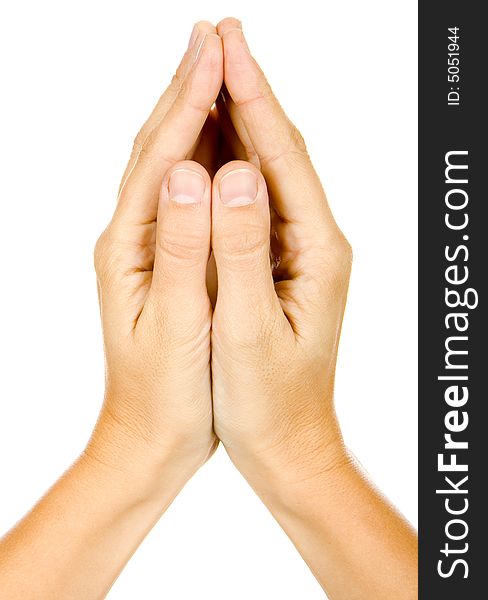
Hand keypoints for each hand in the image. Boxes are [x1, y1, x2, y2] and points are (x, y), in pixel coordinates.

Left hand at [89, 21, 222, 487]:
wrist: (153, 435)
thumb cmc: (165, 392)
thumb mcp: (173, 326)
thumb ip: (183, 250)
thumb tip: (195, 174)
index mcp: (129, 247)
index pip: (160, 156)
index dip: (190, 99)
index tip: (218, 49)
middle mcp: (133, 237)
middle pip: (158, 147)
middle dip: (187, 88)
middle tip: (216, 36)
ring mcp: (150, 247)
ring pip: (171, 166)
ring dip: (194, 114)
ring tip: (219, 71)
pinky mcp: (170, 260)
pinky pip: (187, 196)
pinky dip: (205, 158)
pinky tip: (223, 143)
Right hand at [211, 19, 351, 482]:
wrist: (287, 442)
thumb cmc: (268, 400)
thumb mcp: (250, 330)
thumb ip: (241, 252)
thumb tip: (232, 173)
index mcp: (317, 251)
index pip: (284, 157)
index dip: (253, 99)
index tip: (227, 48)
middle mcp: (315, 241)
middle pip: (281, 152)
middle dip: (249, 92)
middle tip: (219, 37)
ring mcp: (297, 250)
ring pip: (268, 172)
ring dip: (242, 120)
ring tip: (214, 72)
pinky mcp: (278, 264)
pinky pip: (255, 201)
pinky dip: (233, 164)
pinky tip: (214, 143)